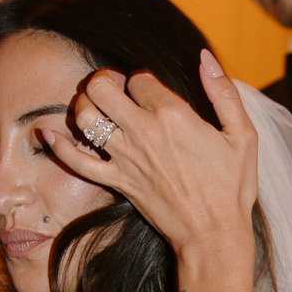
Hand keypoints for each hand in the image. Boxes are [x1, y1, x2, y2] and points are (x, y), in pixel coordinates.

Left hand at [44, 51, 257, 263]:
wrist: (213, 234)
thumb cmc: (231, 186)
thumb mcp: (242, 134)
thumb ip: (223, 91)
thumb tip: (206, 57)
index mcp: (173, 114)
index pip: (138, 77)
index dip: (141, 79)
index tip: (149, 91)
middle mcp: (143, 132)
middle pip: (102, 89)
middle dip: (103, 81)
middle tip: (112, 89)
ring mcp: (126, 158)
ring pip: (86, 118)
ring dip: (84, 105)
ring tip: (93, 106)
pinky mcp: (117, 182)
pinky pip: (77, 161)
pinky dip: (59, 146)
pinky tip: (49, 134)